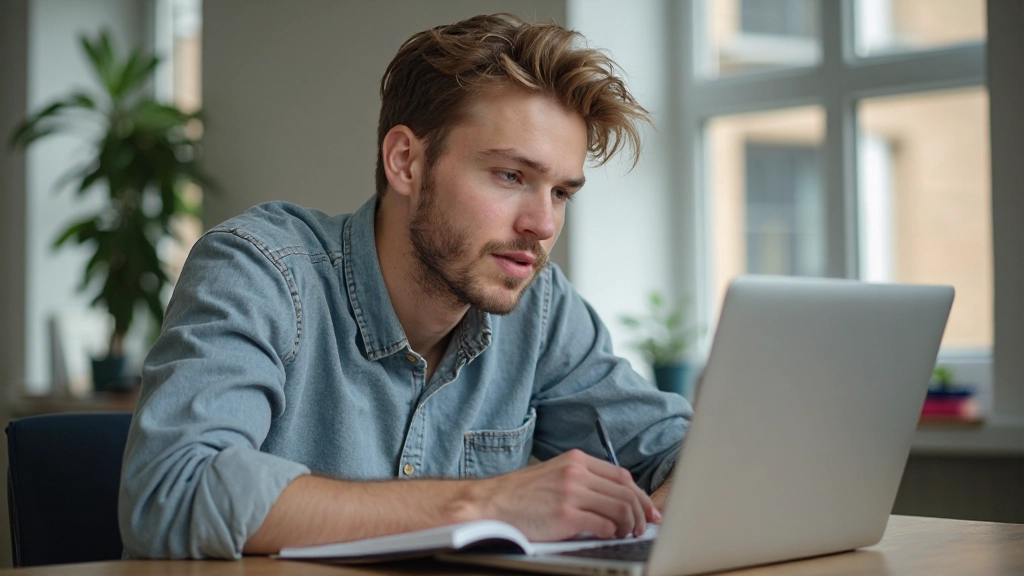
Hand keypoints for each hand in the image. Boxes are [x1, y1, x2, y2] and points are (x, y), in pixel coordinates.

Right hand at [469, 449, 660, 540]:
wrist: (490, 504)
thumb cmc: (520, 496)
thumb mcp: (554, 475)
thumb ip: (582, 481)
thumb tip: (614, 499)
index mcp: (576, 460)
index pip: (621, 475)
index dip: (639, 494)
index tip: (647, 509)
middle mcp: (576, 472)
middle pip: (626, 490)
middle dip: (641, 511)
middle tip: (644, 527)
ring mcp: (571, 492)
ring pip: (621, 507)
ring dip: (630, 524)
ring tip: (625, 534)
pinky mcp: (566, 515)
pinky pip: (604, 525)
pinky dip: (611, 533)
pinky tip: (607, 536)